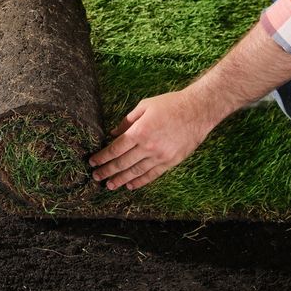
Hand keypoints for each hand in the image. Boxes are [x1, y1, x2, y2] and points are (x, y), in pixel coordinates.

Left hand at [88, 89, 221, 191]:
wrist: (198, 111)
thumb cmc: (170, 105)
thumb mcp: (144, 106)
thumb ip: (127, 121)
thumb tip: (113, 134)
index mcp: (139, 131)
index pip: (115, 149)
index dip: (102, 157)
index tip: (93, 162)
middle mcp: (148, 146)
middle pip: (122, 163)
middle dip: (107, 171)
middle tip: (96, 177)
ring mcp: (160, 156)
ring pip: (136, 172)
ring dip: (121, 180)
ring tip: (110, 185)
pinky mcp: (171, 162)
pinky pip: (152, 175)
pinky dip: (140, 182)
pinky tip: (130, 185)